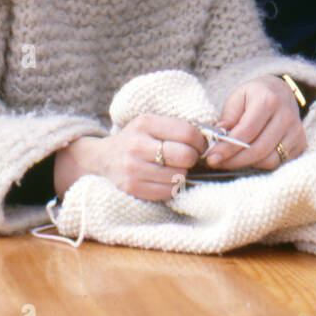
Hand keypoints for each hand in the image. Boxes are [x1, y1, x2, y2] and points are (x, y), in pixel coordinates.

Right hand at [53, 115, 205, 201]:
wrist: (102, 160)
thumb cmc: (135, 140)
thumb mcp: (150, 124)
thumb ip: (176, 127)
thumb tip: (213, 137)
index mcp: (145, 123)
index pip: (188, 133)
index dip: (201, 141)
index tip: (199, 145)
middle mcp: (137, 145)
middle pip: (185, 156)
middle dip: (192, 159)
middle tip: (188, 158)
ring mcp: (133, 169)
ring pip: (178, 176)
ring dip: (182, 174)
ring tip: (173, 168)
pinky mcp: (132, 188)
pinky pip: (168, 192)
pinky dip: (171, 187)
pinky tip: (164, 178)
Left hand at [205, 76, 305, 171]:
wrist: (280, 91)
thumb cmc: (255, 95)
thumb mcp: (237, 97)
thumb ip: (228, 118)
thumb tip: (217, 140)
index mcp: (268, 100)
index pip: (247, 131)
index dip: (228, 147)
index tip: (212, 157)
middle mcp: (286, 116)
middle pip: (259, 149)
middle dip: (234, 160)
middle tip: (217, 162)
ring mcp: (296, 131)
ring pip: (269, 160)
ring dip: (247, 164)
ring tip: (231, 159)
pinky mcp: (301, 143)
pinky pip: (279, 163)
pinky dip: (261, 165)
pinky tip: (249, 159)